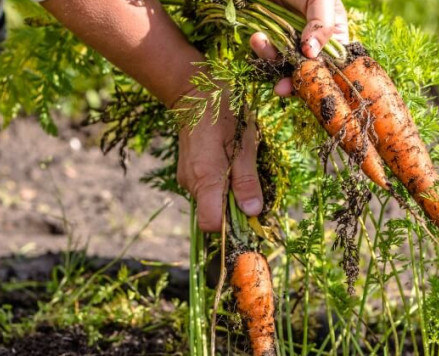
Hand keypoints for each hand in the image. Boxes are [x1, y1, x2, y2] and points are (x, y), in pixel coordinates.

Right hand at [176, 90, 262, 231]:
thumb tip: (253, 212)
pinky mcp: (187, 172)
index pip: (211, 223)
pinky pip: (206, 189)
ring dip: (227, 192)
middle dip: (233, 206)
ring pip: (210, 200)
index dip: (231, 224)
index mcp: (205, 179)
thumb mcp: (244, 145)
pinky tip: (227, 161)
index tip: (248, 211)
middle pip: (213, 213)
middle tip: (249, 179)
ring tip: (238, 164)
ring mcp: (186, 178)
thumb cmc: (224, 114)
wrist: (195, 93)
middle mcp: (190, 183)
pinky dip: (219, 183)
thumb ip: (246, 181)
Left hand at [249, 0, 348, 95]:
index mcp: (335, 35)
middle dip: (293, 79)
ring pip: (284, 65)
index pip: (334, 67)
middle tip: (281, 87)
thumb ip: (322, 25)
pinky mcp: (271, 38)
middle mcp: (314, 43)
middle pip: (307, 72)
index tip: (307, 84)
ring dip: (271, 59)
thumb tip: (312, 54)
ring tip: (260, 40)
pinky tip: (257, 37)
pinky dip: (260, 50)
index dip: (322, 79)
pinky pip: (267, 54)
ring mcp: (291, 41)